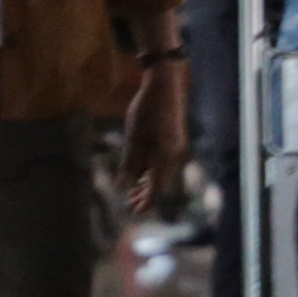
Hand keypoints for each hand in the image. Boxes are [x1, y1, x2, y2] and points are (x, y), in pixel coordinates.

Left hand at [122, 64, 188, 217]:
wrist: (164, 85)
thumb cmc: (146, 112)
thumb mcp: (133, 140)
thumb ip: (129, 166)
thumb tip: (122, 188)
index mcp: (166, 159)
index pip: (157, 190)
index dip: (145, 203)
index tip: (133, 212)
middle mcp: (174, 156)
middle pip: (161, 184)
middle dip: (146, 195)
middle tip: (129, 203)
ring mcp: (176, 147)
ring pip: (162, 173)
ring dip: (148, 183)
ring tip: (133, 189)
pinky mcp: (174, 138)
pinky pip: (164, 162)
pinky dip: (152, 170)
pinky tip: (141, 168)